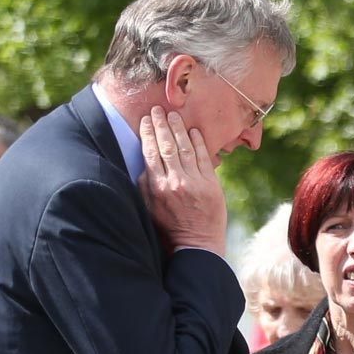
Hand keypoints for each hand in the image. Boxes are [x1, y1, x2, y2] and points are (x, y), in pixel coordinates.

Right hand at [138, 111, 226, 252]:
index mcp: (157, 186)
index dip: (148, 133)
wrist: (198, 243)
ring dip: (179, 129)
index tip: (145, 119)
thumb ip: (144, 184)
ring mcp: (195, 183)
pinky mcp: (212, 186)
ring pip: (185, 149)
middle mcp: (175, 182)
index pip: (150, 152)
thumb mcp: (148, 207)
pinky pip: (204, 159)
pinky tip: (194, 131)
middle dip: (161, 125)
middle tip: (158, 109)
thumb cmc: (171, 225)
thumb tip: (142, 162)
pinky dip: (199, 143)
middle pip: (167, 146)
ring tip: (175, 115)